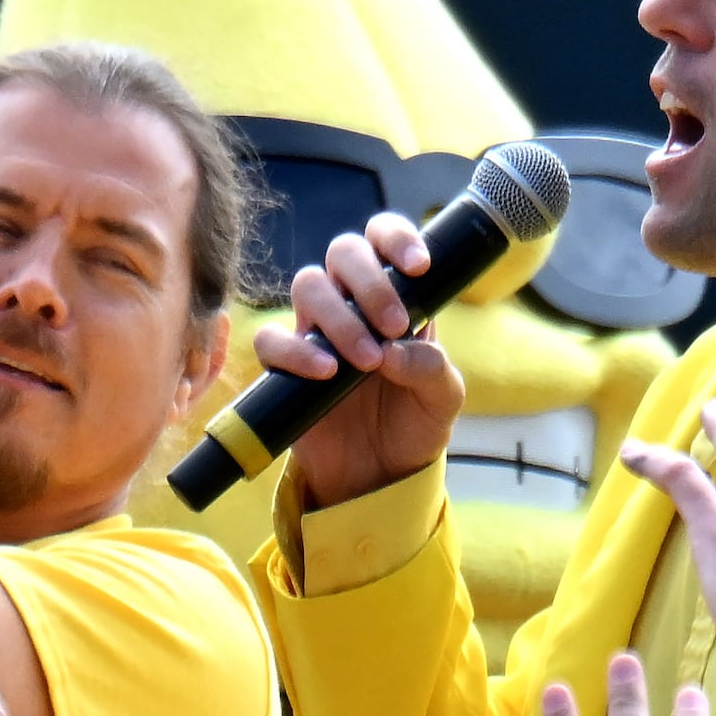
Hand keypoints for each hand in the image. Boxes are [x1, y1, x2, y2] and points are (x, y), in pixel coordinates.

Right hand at [262, 213, 465, 506]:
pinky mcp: (285, 365)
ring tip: (367, 360)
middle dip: (369, 280)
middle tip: (393, 325)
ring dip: (339, 316)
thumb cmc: (414, 425)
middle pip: (343, 251)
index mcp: (397, 295)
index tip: (417, 267)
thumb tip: (394, 350)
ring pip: (309, 285)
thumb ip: (431, 369)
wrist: (379, 477)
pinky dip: (296, 350)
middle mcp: (354, 303)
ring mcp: (317, 330)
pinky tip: (327, 372)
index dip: (395, 237)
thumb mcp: (442, 400)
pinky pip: (272, 339)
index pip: (384, 237)